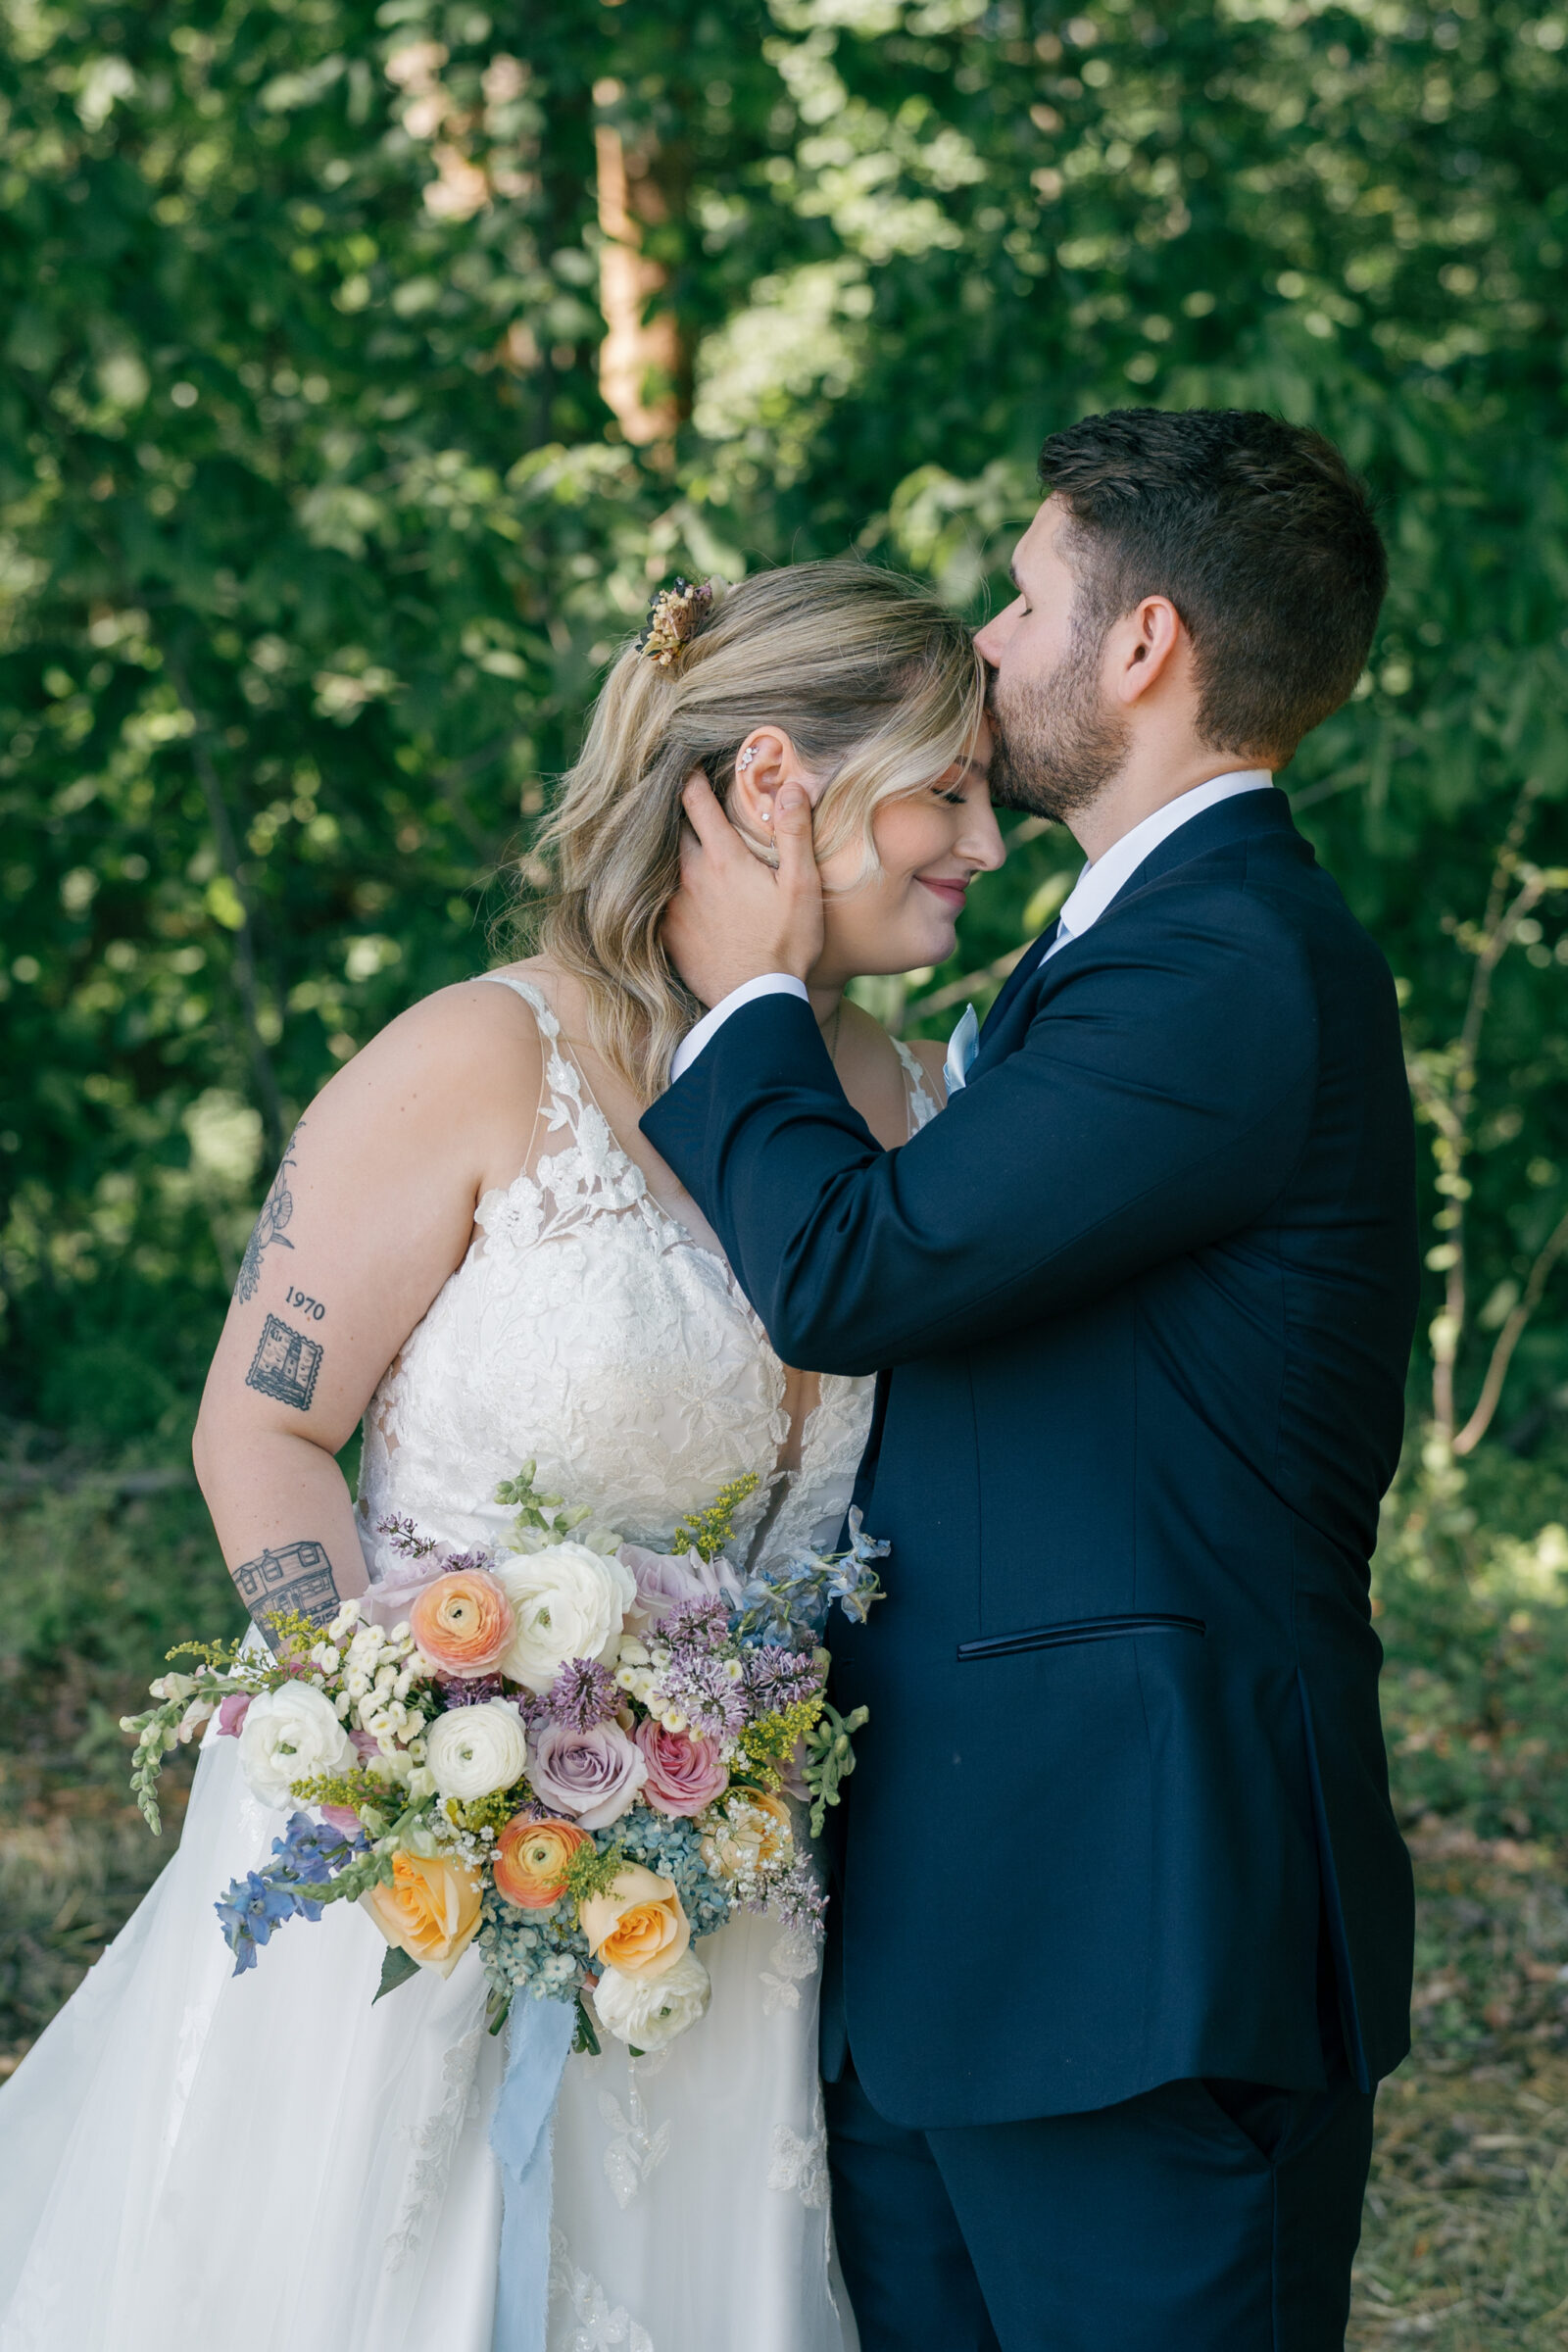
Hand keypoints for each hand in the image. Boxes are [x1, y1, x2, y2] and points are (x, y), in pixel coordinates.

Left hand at [661, 771, 824, 1006]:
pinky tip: (668, 889)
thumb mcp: (802, 886)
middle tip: (676, 798)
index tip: (687, 764)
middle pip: (672, 829)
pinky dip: (661, 887)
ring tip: (671, 841)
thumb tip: (791, 787)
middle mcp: (690, 875)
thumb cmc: (786, 944)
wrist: (755, 1002)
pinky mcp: (666, 934)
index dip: (690, 778)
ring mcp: (673, 906)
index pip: (696, 801)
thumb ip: (795, 833)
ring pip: (661, 863)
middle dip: (674, 811)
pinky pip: (656, 899)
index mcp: (723, 857)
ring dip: (667, 850)